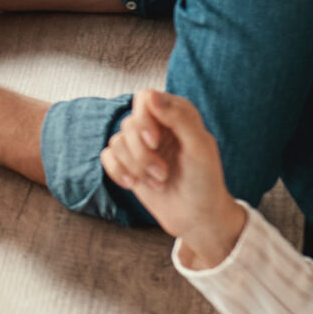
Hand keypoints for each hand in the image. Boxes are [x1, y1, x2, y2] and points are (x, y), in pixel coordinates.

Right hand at [99, 89, 246, 266]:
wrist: (197, 218)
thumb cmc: (205, 182)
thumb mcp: (200, 148)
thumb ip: (179, 117)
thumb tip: (151, 96)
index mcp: (176, 114)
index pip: (145, 98)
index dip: (144, 119)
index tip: (155, 141)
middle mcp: (156, 126)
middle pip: (129, 123)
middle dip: (142, 153)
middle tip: (162, 172)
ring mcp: (140, 145)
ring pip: (116, 142)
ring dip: (135, 167)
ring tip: (158, 181)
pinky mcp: (128, 163)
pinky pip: (107, 157)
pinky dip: (119, 172)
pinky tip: (135, 184)